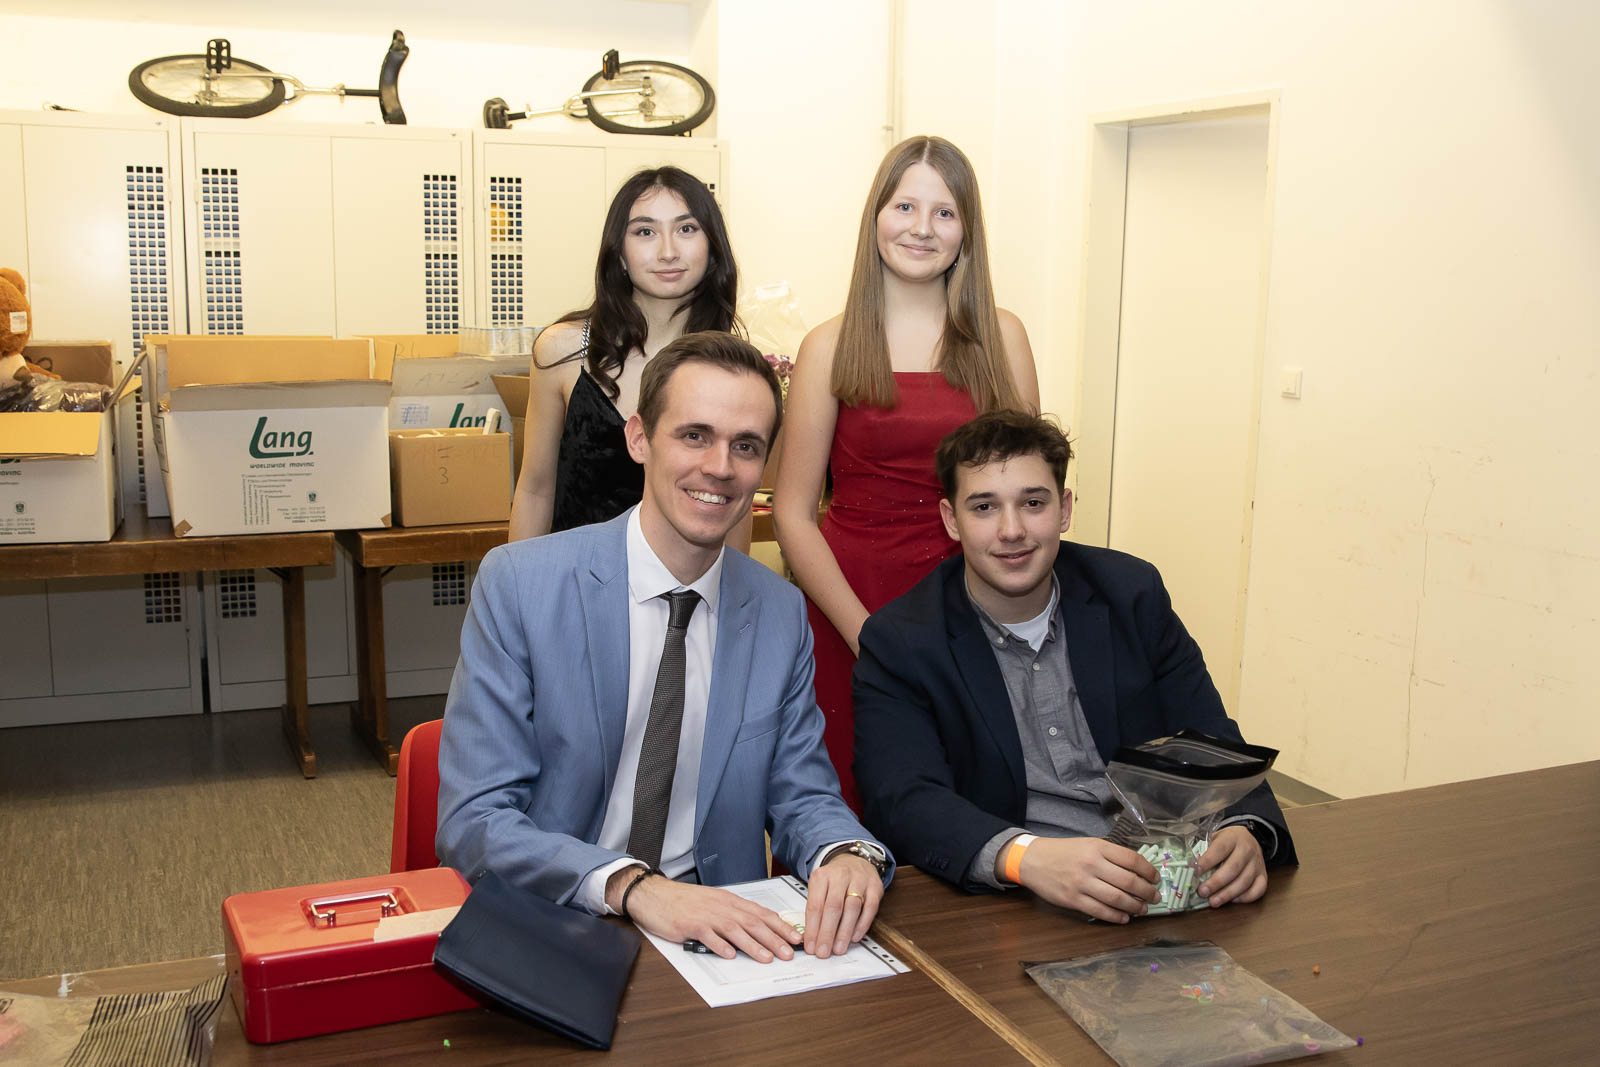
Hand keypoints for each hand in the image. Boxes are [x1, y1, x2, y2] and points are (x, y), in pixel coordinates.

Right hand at [610, 870, 800, 962]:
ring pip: (734, 929)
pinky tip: (730, 955)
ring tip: (767, 957)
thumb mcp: (714, 903)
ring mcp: (706, 914)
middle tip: (789, 953)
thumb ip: (733, 915)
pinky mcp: (689, 924)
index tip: (795, 938)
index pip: (760, 913)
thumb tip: (757, 930)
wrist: (654, 894)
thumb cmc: (685, 901)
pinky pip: (707, 935)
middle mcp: (721, 906)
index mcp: (729, 901)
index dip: (780, 926)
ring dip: (753, 944)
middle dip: (773, 938)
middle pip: (752, 922)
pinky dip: (719, 945)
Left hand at [804, 854, 882, 958]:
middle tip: (824, 952)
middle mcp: (840, 875)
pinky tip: (854, 937)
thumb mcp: (819, 888)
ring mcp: (859, 880)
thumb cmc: (834, 880)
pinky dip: (862, 925)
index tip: (811, 946)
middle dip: (828, 933)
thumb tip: (811, 938)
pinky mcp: (875, 886)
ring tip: (838, 948)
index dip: (813, 929)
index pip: (815, 905)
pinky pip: (870, 908)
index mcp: (822, 876)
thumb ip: (815, 910)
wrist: (854, 861)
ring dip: (844, 932)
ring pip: (852, 907)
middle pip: (833, 907)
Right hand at [1012, 836, 1159, 922]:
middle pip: (1128, 881)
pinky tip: (1124, 917)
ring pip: (1117, 899)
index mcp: (1097, 847)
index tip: (1156, 878)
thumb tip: (1138, 871)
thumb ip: (1110, 855)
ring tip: (1142, 909)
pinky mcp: (1073, 900)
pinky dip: (1117, 917)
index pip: (1132, 859)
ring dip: (1135, 907)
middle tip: (1155, 897)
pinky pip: (1101, 911)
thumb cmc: (1064, 852)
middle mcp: (1091, 864)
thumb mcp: (1088, 844)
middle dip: (1147, 892)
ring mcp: (1081, 883)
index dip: (1148, 870)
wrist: (1032, 860)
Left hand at [1196, 825, 1267, 906]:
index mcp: (1232, 837)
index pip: (1220, 849)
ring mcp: (1257, 864)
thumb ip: (1203, 849)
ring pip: (1245, 881)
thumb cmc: (1226, 841)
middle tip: (1202, 892)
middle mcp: (1247, 850)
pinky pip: (1258, 890)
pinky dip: (1245, 898)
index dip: (1208, 861)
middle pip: (1233, 868)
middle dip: (1216, 882)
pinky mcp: (1263, 875)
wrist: (1248, 839)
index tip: (1195, 871)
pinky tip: (1232, 900)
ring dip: (1227, 894)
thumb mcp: (1214, 838)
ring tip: (1213, 901)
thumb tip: (1189, 866)